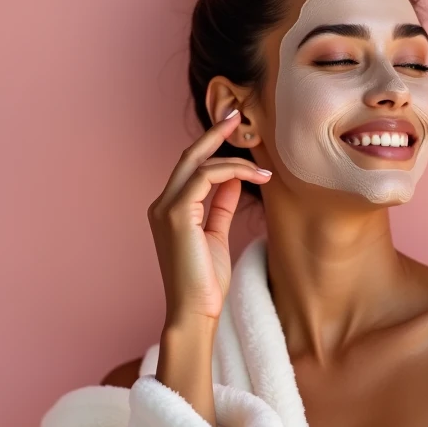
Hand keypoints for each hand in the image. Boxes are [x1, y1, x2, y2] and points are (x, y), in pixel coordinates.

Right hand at [147, 110, 271, 326]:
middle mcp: (162, 204)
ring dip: (235, 160)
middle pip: (189, 156)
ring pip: (199, 164)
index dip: (213, 146)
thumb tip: (233, 180)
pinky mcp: (177, 215)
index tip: (234, 129)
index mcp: (170, 209)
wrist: (195, 313)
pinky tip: (256, 178)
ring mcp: (166, 208)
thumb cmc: (206, 283)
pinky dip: (232, 172)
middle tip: (238, 113)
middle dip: (214, 133)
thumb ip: (220, 206)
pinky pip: (205, 178)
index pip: (191, 168)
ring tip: (264, 168)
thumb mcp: (216, 235)